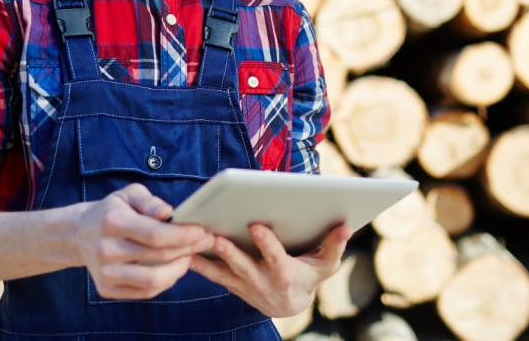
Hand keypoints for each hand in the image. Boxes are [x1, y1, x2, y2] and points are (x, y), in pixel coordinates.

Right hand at [72, 183, 214, 299]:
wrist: (78, 234)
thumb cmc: (112, 211)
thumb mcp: (128, 195)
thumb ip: (150, 202)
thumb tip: (168, 213)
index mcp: (112, 222)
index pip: (155, 234)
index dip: (183, 235)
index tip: (201, 230)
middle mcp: (105, 250)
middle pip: (159, 256)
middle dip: (189, 249)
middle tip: (205, 241)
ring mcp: (105, 273)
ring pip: (153, 280)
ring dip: (179, 269)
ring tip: (189, 256)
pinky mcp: (106, 289)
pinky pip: (145, 291)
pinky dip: (165, 281)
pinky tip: (173, 267)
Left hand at [188, 222, 352, 317]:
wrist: (291, 305)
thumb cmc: (310, 277)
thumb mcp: (326, 265)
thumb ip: (334, 245)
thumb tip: (346, 225)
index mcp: (286, 274)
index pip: (275, 257)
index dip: (266, 242)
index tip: (255, 224)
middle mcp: (263, 282)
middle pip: (243, 266)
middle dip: (228, 252)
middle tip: (213, 236)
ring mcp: (245, 286)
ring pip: (222, 273)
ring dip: (205, 259)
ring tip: (188, 245)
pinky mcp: (233, 285)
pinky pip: (213, 275)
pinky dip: (198, 264)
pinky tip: (181, 251)